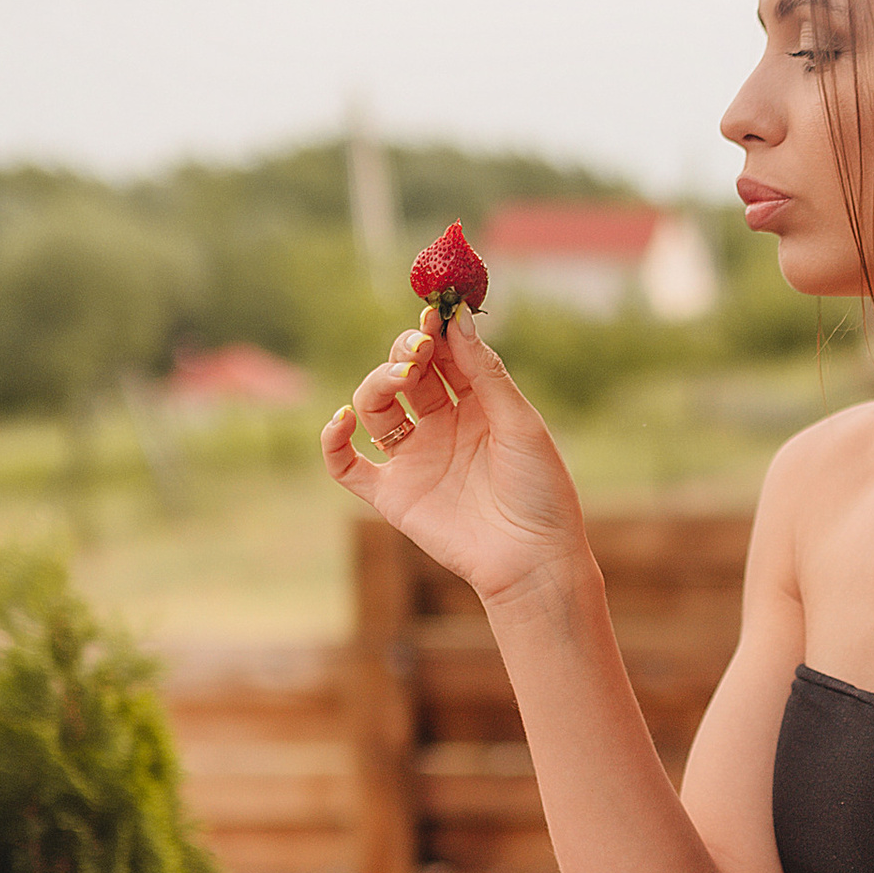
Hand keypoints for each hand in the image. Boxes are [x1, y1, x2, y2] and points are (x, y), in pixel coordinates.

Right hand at [323, 307, 593, 614]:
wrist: (533, 559)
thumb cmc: (540, 490)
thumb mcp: (520, 423)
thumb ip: (485, 373)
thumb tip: (458, 320)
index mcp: (478, 405)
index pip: (445, 355)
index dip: (434, 332)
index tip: (431, 313)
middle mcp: (442, 426)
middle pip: (406, 373)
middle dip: (406, 352)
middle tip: (417, 349)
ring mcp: (415, 458)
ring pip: (376, 406)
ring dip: (379, 384)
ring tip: (401, 379)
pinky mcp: (393, 495)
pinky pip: (346, 464)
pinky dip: (333, 441)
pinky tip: (342, 419)